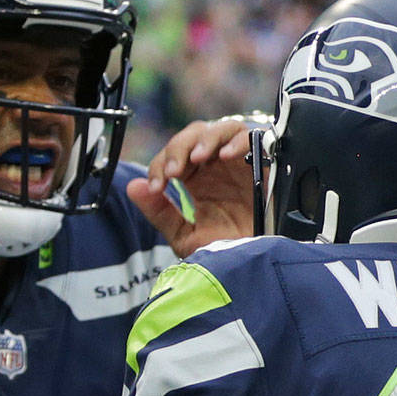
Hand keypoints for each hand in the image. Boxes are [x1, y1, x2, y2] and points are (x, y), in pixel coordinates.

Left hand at [128, 115, 263, 257]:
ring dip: (204, 139)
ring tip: (196, 158)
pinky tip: (225, 156)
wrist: (259, 266)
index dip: (159, 166)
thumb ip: (160, 213)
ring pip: (221, 129)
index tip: (157, 187)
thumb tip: (133, 187)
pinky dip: (238, 141)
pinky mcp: (264, 164)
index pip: (173, 156)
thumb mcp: (186, 236)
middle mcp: (218, 166)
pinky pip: (252, 138)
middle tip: (173, 171)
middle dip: (178, 148)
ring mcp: (240, 162)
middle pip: (194, 135)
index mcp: (198, 179)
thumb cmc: (228, 252)